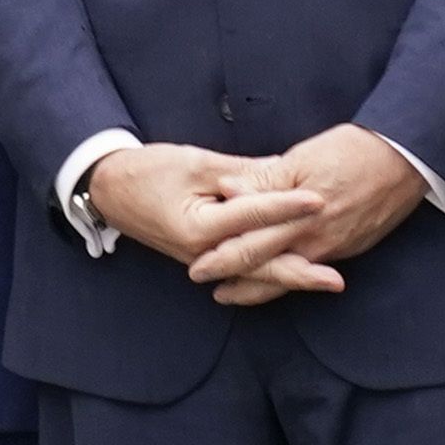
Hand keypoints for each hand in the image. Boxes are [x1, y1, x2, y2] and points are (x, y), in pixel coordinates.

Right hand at [87, 142, 327, 287]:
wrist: (108, 188)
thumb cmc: (147, 170)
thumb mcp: (192, 162)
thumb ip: (239, 172)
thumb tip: (281, 173)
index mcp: (197, 226)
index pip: (251, 215)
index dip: (286, 206)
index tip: (319, 200)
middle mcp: (203, 252)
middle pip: (259, 263)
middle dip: (300, 271)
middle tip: (336, 279)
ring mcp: (203, 260)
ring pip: (255, 273)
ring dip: (292, 278)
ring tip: (325, 283)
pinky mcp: (205, 258)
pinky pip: (242, 271)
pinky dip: (268, 274)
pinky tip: (292, 277)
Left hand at [186, 125, 428, 300]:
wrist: (402, 160)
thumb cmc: (348, 152)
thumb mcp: (299, 159)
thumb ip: (262, 180)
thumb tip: (226, 190)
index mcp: (299, 218)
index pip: (252, 246)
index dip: (222, 259)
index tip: (196, 267)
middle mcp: (317, 241)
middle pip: (269, 269)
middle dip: (238, 283)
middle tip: (210, 291)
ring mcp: (336, 248)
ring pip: (291, 275)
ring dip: (261, 286)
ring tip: (234, 294)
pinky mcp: (350, 247)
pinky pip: (312, 268)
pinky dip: (290, 276)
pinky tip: (278, 276)